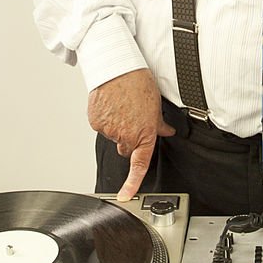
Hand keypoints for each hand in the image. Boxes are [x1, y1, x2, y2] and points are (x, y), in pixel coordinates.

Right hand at [87, 68, 174, 200]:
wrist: (118, 68)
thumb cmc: (138, 82)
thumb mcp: (155, 104)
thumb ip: (158, 124)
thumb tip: (166, 131)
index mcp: (143, 133)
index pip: (139, 164)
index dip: (133, 183)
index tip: (126, 195)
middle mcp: (125, 135)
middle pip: (126, 147)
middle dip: (129, 138)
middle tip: (133, 118)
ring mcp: (109, 130)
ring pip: (113, 135)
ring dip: (117, 125)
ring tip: (123, 105)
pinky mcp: (95, 122)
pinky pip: (101, 125)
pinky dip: (105, 118)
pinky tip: (111, 104)